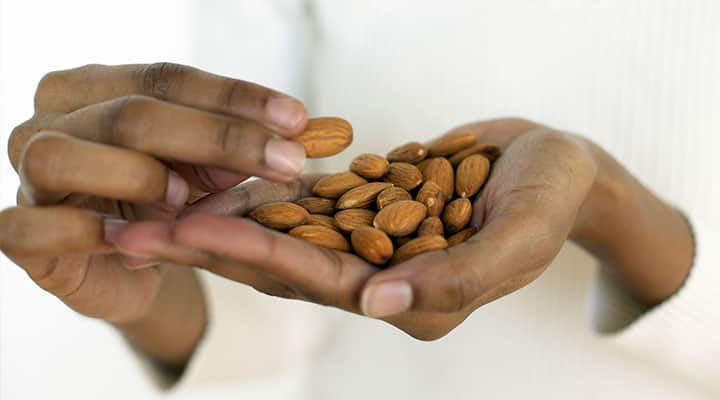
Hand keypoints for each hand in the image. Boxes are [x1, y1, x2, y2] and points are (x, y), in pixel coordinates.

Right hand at [0, 63, 308, 364]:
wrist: (125, 266)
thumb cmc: (164, 203)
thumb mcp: (203, 169)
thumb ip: (232, 151)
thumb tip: (287, 138)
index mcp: (95, 89)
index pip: (166, 78)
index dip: (234, 98)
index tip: (296, 119)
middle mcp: (52, 120)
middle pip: (131, 115)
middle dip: (218, 138)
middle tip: (284, 161)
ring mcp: (26, 174)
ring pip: (66, 158)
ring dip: (140, 179)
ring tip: (184, 200)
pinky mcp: (18, 232)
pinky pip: (33, 226)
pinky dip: (89, 233)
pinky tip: (136, 242)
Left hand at [114, 118, 692, 340]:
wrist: (554, 164)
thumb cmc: (548, 200)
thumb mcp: (520, 236)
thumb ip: (457, 278)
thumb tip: (378, 304)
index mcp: (411, 297)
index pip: (318, 280)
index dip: (251, 257)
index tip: (183, 235)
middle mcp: (380, 277)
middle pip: (280, 263)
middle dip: (208, 246)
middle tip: (132, 228)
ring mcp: (368, 243)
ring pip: (281, 232)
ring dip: (220, 217)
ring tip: (152, 201)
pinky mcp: (365, 208)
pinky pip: (303, 201)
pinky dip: (259, 191)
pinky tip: (212, 177)